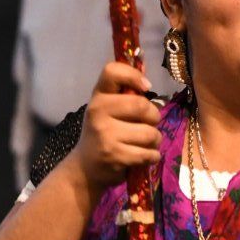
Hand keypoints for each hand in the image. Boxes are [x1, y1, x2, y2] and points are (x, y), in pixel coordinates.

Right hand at [70, 61, 161, 189]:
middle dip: (154, 117)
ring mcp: (106, 134)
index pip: (113, 72)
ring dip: (154, 140)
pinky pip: (148, 153)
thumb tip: (152, 92)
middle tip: (148, 123)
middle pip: (142, 106)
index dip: (134, 75)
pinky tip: (143, 156)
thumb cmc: (104, 133)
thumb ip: (125, 97)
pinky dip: (152, 156)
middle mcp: (98, 111)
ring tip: (144, 143)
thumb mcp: (107, 110)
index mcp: (98, 96)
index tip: (145, 88)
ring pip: (150, 133)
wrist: (85, 167)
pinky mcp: (115, 156)